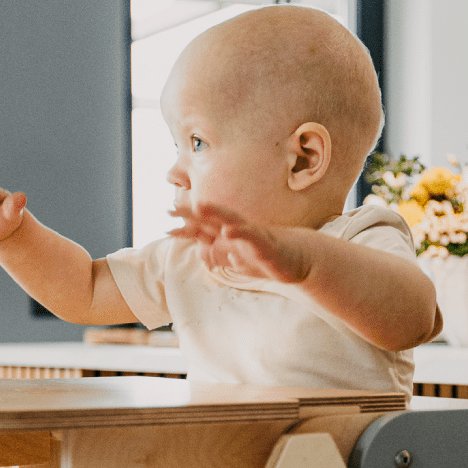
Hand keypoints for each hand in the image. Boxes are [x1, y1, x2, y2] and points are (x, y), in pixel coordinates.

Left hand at [169, 203, 309, 284]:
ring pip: (231, 222)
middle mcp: (239, 231)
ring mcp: (253, 235)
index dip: (186, 226)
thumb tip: (203, 253)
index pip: (206, 230)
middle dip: (192, 214)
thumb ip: (221, 255)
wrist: (299, 259)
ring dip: (215, 214)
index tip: (167, 223)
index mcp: (231, 236)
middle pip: (213, 220)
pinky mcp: (266, 244)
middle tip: (171, 209)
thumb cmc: (269, 258)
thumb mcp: (239, 261)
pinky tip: (228, 231)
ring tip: (198, 206)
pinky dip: (240, 234)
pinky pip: (252, 237)